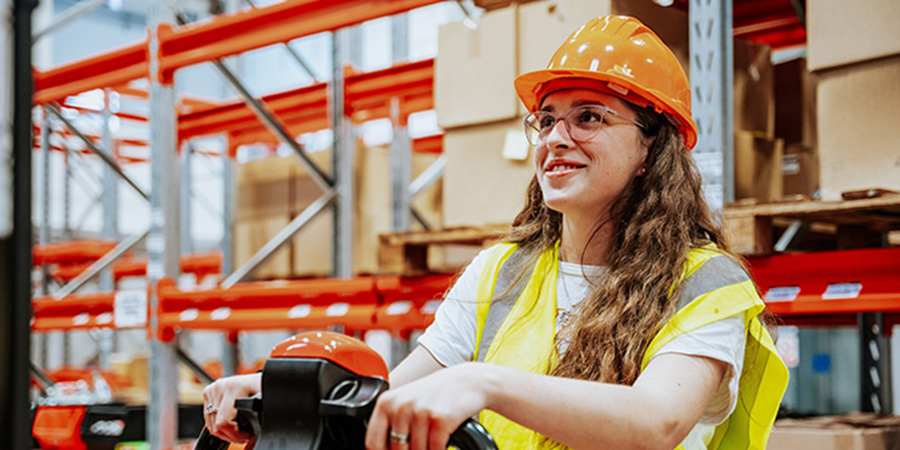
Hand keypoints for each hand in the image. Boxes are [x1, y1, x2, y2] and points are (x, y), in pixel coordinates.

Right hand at [202, 373, 260, 442]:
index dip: (236, 435)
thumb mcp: (266, 402)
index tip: (249, 435)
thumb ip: (259, 420)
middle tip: (245, 434)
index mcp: (233, 387)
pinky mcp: (208, 392)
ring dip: (225, 431)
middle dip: (231, 436)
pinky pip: (208, 418)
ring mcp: (212, 389)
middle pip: (215, 426)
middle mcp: (219, 387)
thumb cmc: (266, 388)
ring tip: (240, 429)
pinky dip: (220, 424)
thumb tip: (251, 443)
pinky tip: (233, 421)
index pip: (223, 422)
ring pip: (210, 424)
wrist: (264, 377)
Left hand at [365, 363, 492, 449]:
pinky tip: (444, 441)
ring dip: (427, 449)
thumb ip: (391, 424)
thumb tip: (384, 449)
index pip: (373, 442)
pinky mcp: (439, 420)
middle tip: (422, 441)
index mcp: (386, 403)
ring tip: (433, 437)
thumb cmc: (436, 393)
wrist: (468, 381)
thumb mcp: (406, 403)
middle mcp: (400, 406)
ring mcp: (420, 412)